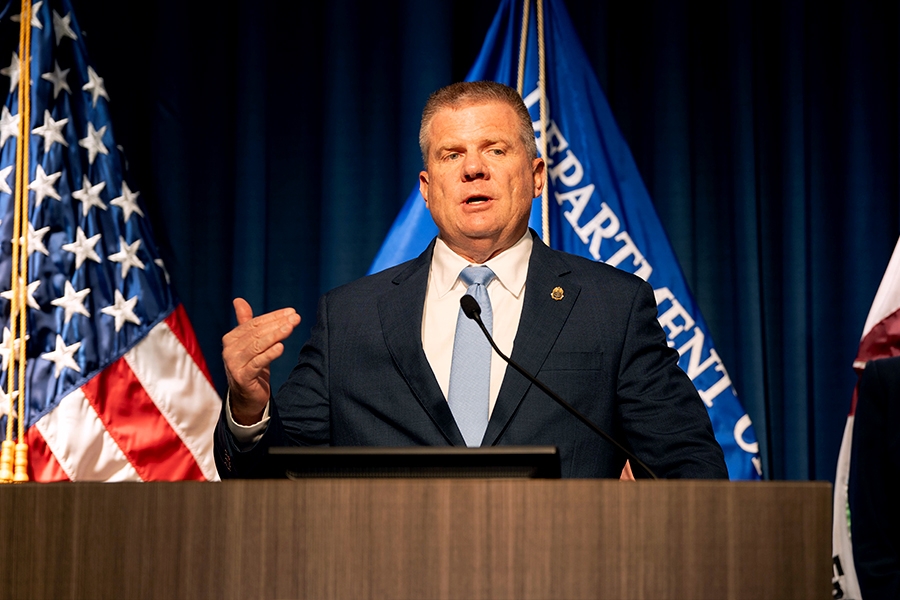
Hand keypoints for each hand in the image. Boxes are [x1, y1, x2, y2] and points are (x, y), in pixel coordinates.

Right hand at [222, 298, 300, 424]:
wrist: (246, 397)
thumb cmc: (251, 366)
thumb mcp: (250, 344)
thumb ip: (245, 322)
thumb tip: (238, 300)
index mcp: (231, 338)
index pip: (255, 323)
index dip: (274, 317)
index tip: (291, 312)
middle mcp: (229, 350)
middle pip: (257, 333)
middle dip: (278, 324)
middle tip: (296, 318)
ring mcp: (234, 364)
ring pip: (257, 346)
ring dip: (276, 335)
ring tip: (291, 328)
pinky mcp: (242, 377)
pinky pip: (257, 363)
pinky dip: (269, 354)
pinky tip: (281, 347)